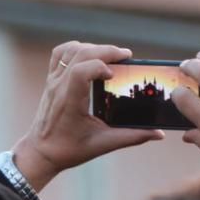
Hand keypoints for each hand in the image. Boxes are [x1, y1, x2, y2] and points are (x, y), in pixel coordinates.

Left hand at [13, 41, 163, 190]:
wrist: (40, 152)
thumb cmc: (69, 150)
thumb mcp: (102, 145)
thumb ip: (132, 137)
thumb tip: (159, 133)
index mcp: (69, 102)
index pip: (81, 71)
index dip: (100, 65)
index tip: (115, 74)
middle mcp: (59, 87)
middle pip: (80, 54)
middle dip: (105, 50)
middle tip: (126, 56)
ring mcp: (53, 81)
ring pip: (71, 50)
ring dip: (93, 47)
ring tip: (111, 56)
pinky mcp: (51, 79)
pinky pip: (60, 53)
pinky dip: (76, 48)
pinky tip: (90, 54)